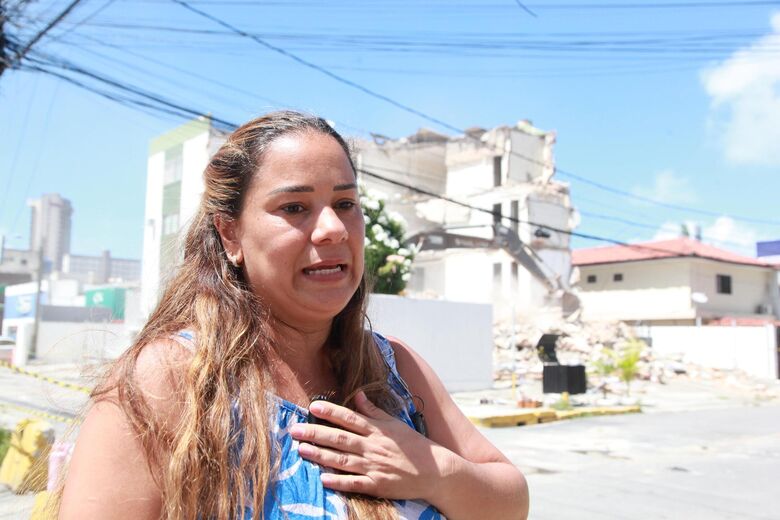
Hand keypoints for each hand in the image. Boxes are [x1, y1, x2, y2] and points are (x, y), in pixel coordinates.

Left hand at [289, 391, 448, 500]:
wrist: (435, 471)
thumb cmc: (413, 445)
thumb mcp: (395, 423)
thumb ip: (374, 411)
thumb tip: (357, 394)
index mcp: (377, 430)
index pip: (350, 418)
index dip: (331, 412)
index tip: (313, 406)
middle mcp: (373, 447)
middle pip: (340, 438)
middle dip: (316, 433)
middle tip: (294, 430)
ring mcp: (374, 467)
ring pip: (342, 460)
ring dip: (320, 455)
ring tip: (302, 449)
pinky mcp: (377, 485)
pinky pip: (355, 483)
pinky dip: (339, 481)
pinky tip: (323, 478)